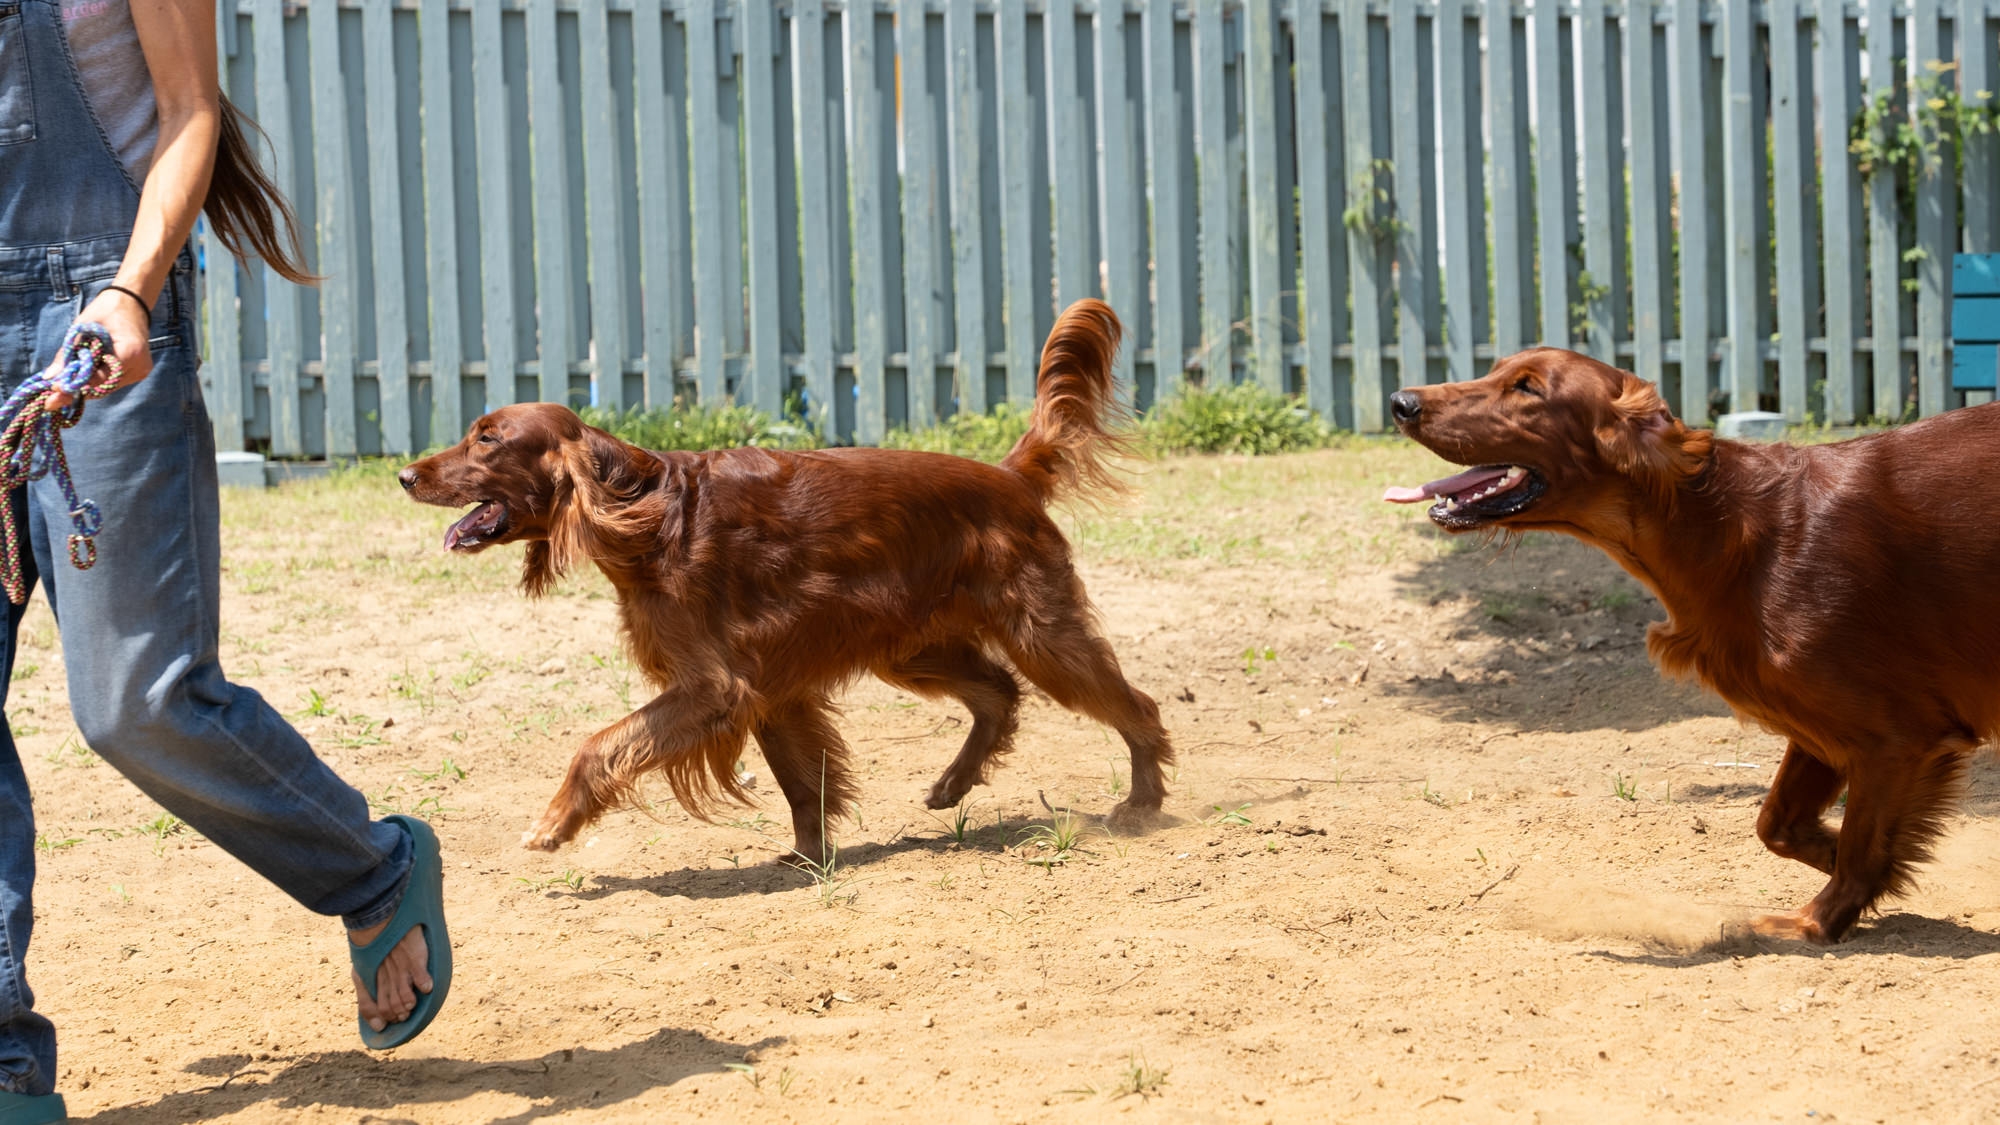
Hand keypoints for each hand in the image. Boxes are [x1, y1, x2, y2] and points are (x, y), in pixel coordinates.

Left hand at [51, 287, 154, 408]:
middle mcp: (140, 366)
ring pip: (107, 387)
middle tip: (53, 395)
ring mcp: (141, 371)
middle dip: (78, 389)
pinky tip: (84, 375)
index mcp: (130, 352)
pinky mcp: (139, 372)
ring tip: (66, 383)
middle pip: (103, 386)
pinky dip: (96, 380)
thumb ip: (67, 354)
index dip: (76, 384)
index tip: (54, 388)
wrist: (132, 303)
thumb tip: (50, 378)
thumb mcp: (83, 328)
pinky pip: (113, 382)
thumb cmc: (106, 310)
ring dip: (87, 385)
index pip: (101, 377)